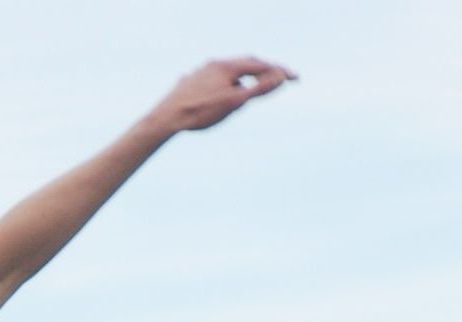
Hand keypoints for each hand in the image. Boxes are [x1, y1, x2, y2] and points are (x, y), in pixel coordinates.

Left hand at [148, 57, 294, 134]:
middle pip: (245, 64)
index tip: (295, 78)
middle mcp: (214, 64)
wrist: (165, 118)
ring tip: (252, 90)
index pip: (260, 65)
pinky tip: (224, 94)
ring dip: (245, 78)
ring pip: (230, 72)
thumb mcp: (234, 102)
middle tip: (279, 79)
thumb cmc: (200, 112)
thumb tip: (280, 78)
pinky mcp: (193, 81)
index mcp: (227, 66)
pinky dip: (229, 84)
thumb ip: (258, 89)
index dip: (279, 71)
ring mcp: (202, 71)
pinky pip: (217, 79)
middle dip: (264, 71)